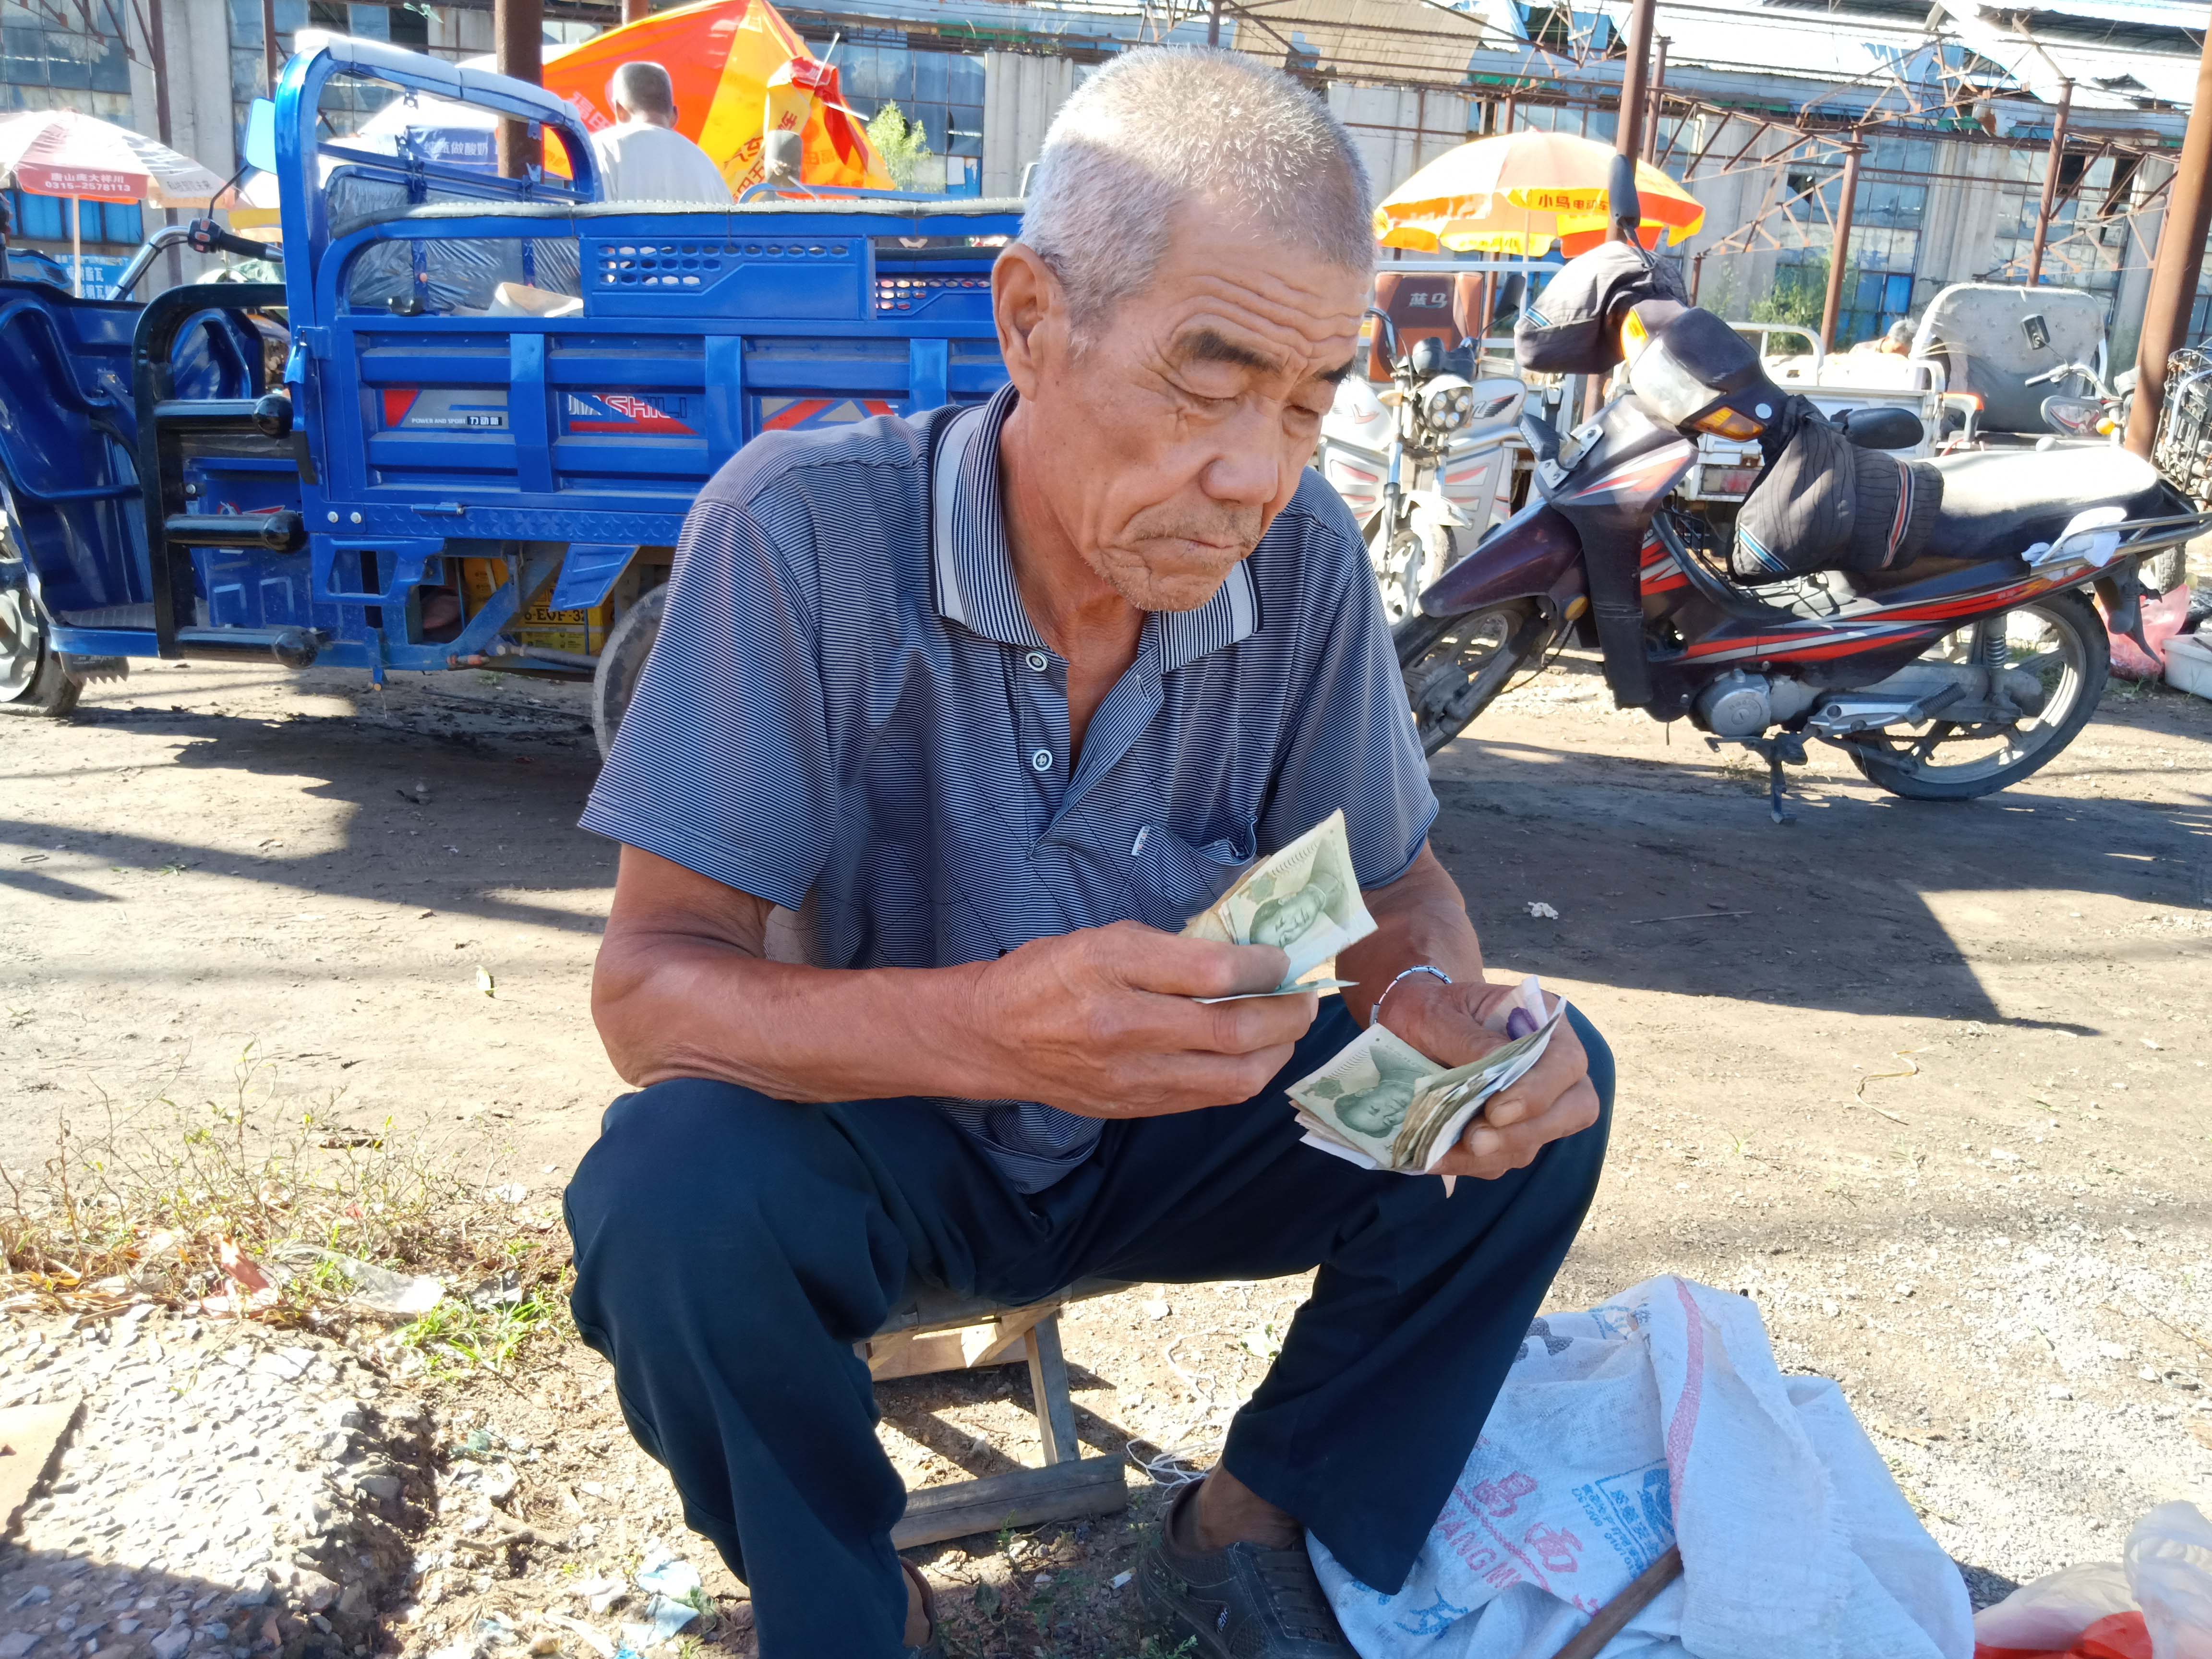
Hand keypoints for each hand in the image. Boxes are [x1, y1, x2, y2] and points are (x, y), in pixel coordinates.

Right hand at [965, 921, 1318, 1117]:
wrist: (991, 1038)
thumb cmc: (1047, 974)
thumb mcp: (1103, 938)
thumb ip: (1170, 948)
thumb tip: (1241, 958)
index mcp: (1112, 969)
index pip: (1212, 973)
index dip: (1263, 965)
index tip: (1283, 957)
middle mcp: (1123, 1027)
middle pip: (1233, 1032)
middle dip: (1286, 1014)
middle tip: (1307, 998)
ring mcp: (1131, 1077)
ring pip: (1232, 1077)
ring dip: (1276, 1053)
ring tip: (1287, 1030)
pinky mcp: (1135, 1108)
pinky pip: (1209, 1098)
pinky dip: (1243, 1075)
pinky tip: (1252, 1055)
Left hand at [1377, 976, 1598, 1180]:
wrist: (1408, 1025)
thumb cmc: (1427, 1009)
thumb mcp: (1436, 1013)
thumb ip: (1466, 1038)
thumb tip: (1496, 1063)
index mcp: (1543, 1020)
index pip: (1567, 1062)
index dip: (1539, 1092)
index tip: (1496, 1111)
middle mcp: (1552, 1064)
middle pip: (1574, 1109)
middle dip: (1525, 1132)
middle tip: (1475, 1141)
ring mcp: (1537, 1102)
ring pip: (1538, 1141)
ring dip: (1494, 1153)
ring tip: (1443, 1151)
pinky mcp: (1511, 1130)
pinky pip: (1505, 1157)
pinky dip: (1472, 1163)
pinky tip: (1436, 1157)